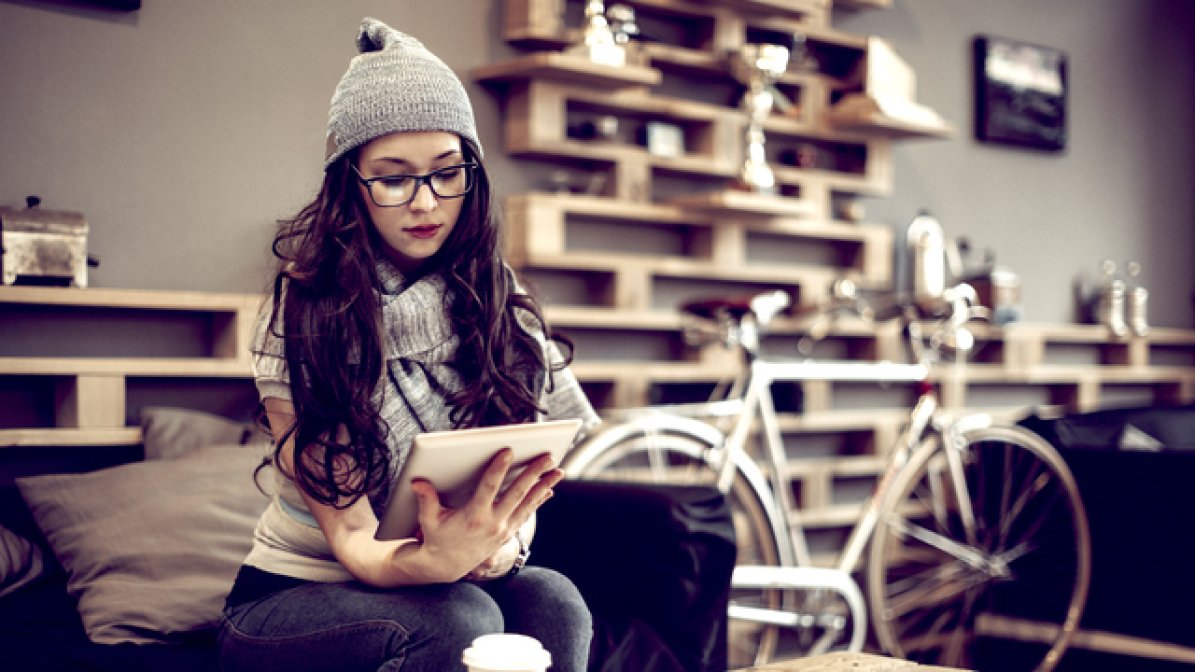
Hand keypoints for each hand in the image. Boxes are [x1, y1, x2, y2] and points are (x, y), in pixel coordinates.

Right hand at [410, 448, 560, 580]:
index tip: (508, 451)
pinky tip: (548, 490)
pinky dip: (538, 501)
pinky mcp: (507, 533)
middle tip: (548, 457)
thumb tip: (417, 482)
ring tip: (558, 471)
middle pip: (517, 493)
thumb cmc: (436, 538)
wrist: (446, 567)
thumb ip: (426, 499)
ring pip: (528, 504)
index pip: (488, 487)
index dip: (498, 469)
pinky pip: (526, 514)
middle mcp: (492, 523)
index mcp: (473, 516)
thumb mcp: (428, 520)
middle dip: (534, 474)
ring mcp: (503, 529)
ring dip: (544, 486)